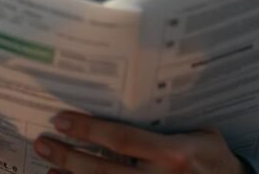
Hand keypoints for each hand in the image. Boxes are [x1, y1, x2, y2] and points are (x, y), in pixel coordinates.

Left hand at [32, 111, 246, 173]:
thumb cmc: (215, 157)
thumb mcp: (200, 133)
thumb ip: (166, 123)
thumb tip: (130, 93)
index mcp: (173, 153)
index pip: (121, 140)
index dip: (88, 131)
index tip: (60, 120)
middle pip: (104, 171)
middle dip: (69, 157)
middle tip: (42, 143)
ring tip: (47, 168)